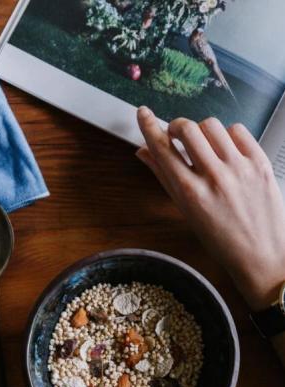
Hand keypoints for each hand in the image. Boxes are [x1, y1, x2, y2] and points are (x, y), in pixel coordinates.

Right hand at [137, 106, 284, 310]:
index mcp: (190, 192)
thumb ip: (163, 177)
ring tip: (205, 145)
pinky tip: (225, 149)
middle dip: (176, 126)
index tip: (143, 113)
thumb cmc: (221, 239)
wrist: (262, 255)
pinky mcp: (260, 163)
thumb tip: (144, 153)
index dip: (149, 126)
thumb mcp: (186, 211)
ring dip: (201, 130)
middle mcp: (214, 176)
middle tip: (177, 134)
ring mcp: (239, 167)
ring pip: (212, 125)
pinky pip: (238, 130)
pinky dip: (227, 134)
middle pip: (187, 128)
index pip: (162, 148)